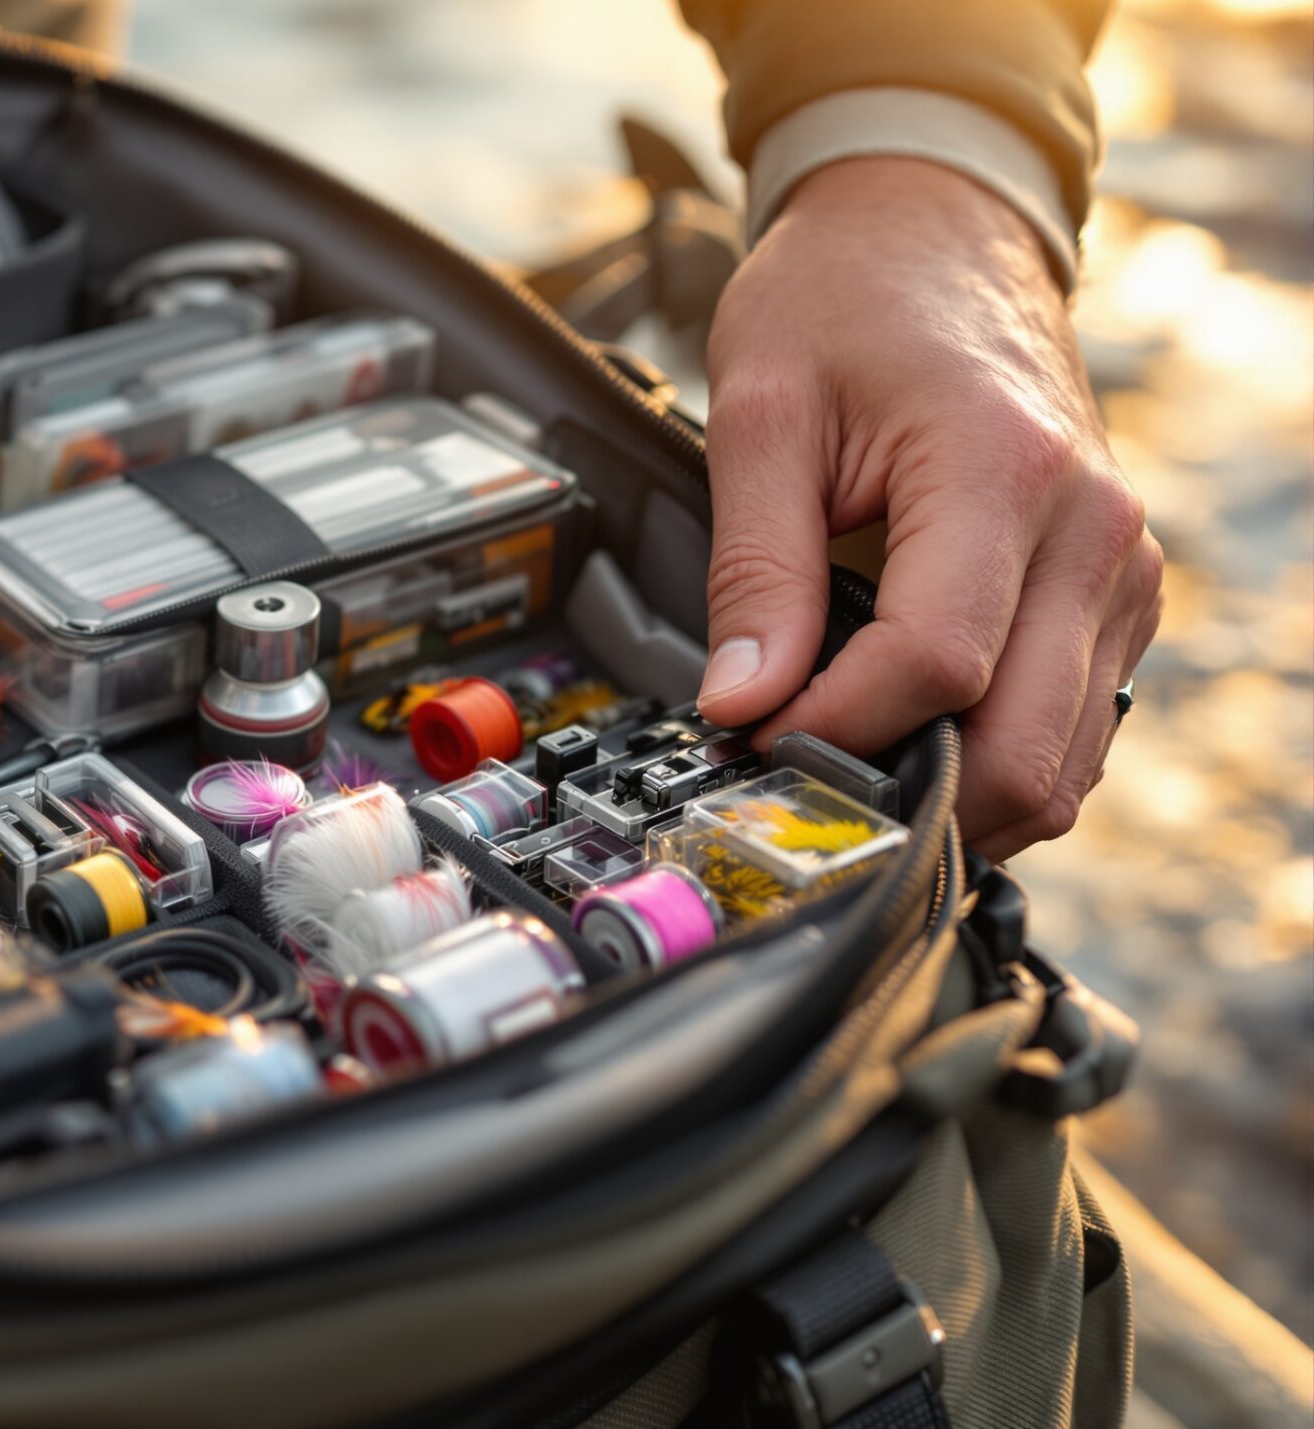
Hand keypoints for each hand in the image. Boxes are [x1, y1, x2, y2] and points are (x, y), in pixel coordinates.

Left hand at [693, 157, 1162, 860]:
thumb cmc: (846, 300)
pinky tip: (910, 737)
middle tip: (798, 781)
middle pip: (1021, 748)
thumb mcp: (760, 411)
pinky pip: (1072, 727)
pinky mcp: (1118, 597)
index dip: (835, 726)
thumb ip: (753, 567)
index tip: (751, 734)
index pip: (936, 664)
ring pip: (1061, 762)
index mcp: (1006, 473)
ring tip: (850, 763)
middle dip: (905, 794)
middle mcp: (1095, 533)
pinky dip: (994, 759)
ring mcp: (1121, 571)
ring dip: (957, 796)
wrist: (935, 234)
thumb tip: (737, 704)